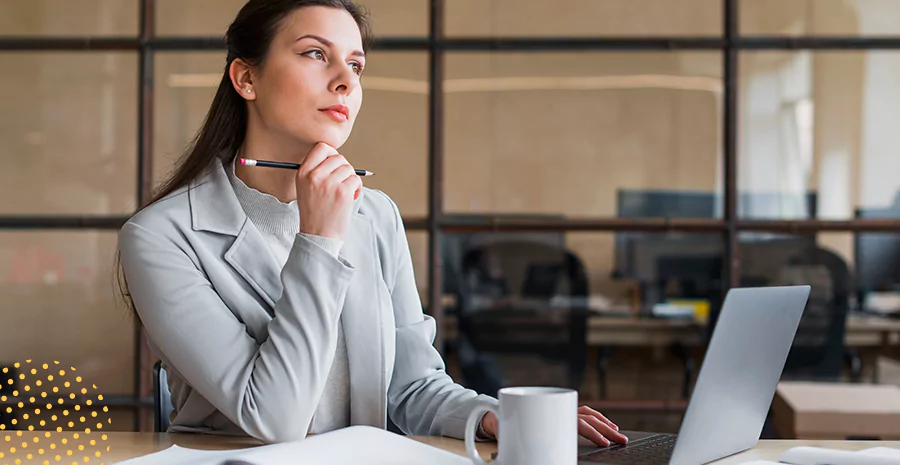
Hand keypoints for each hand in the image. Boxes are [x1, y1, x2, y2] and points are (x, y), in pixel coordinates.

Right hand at [296, 142, 362, 240]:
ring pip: (349, 168)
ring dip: (351, 179)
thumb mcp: (305, 188)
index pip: (321, 148)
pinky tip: (351, 197)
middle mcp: (314, 176)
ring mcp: (329, 183)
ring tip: (346, 192)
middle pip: (338, 157)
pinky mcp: (342, 192)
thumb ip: (315, 171)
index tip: (335, 165)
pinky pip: (356, 179)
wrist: (319, 236)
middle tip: (342, 182)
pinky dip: (357, 188)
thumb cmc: (315, 213)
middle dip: (344, 168)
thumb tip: (335, 156)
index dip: (332, 153)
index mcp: (303, 173)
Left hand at [479, 405, 627, 446]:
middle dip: (606, 429)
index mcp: (548, 415)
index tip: (603, 442)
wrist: (493, 414)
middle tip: (620, 440)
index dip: (592, 433)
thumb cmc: (504, 427)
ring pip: (587, 413)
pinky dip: (595, 417)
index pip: (577, 424)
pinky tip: (603, 424)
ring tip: (617, 432)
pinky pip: (581, 412)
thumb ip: (520, 447)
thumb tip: (517, 458)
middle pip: (587, 418)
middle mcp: (555, 410)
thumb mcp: (511, 438)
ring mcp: (559, 409)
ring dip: (604, 422)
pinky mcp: (559, 411)